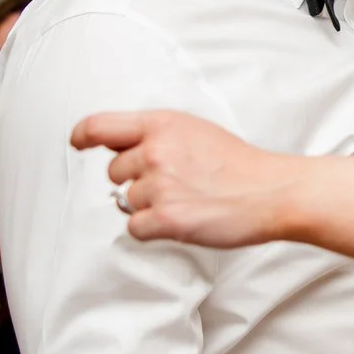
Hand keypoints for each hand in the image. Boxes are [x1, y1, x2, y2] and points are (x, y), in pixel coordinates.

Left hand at [71, 110, 309, 248]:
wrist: (274, 191)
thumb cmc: (240, 164)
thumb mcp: (196, 130)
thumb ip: (158, 134)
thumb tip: (122, 148)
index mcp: (162, 123)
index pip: (99, 126)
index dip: (83, 136)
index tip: (79, 144)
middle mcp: (155, 151)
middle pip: (114, 171)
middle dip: (136, 180)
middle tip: (173, 183)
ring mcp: (160, 186)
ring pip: (126, 201)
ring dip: (149, 206)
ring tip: (187, 201)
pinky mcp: (167, 219)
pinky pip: (135, 228)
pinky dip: (154, 229)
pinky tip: (183, 219)